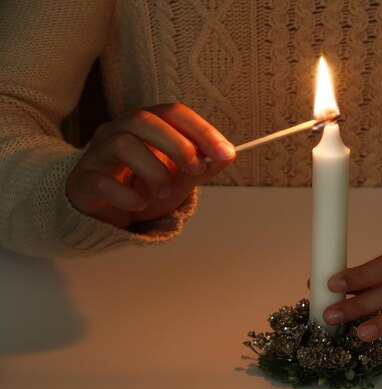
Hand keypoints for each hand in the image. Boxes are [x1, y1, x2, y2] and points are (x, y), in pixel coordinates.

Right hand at [67, 103, 234, 228]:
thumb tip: (228, 155)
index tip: (225, 152)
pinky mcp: (83, 180)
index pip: (174, 112)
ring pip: (123, 144)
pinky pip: (101, 181)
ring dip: (153, 171)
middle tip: (195, 170)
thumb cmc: (142, 188)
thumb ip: (201, 167)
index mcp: (146, 124)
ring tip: (163, 191)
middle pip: (144, 120)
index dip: (202, 130)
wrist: (106, 214)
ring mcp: (98, 154)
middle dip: (177, 145)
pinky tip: (139, 204)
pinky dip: (126, 194)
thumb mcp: (179, 178)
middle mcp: (119, 130)